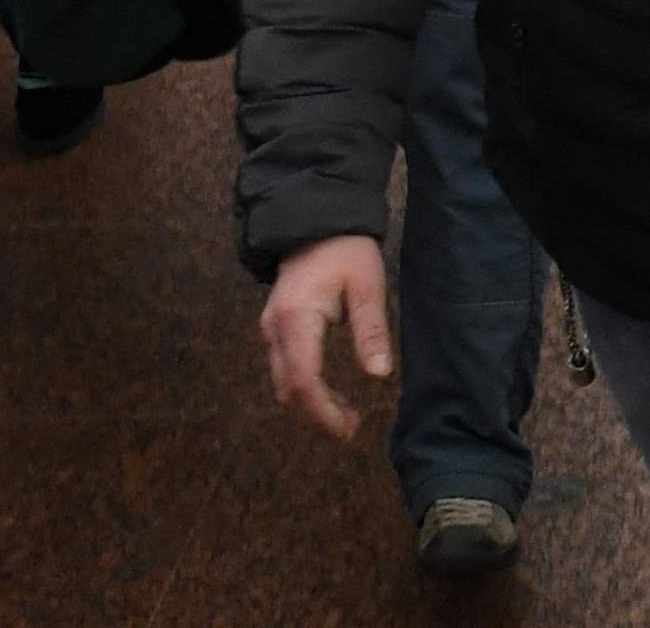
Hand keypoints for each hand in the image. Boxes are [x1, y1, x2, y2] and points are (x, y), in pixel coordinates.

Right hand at [260, 236, 392, 438]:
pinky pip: (284, 369)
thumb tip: (379, 374)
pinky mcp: (275, 328)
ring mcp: (270, 329)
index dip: (324, 411)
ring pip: (282, 383)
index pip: (303, 380)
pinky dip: (304, 388)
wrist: (315, 220)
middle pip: (287, 389)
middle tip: (352, 428)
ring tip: (347, 414)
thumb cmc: (345, 250)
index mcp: (296, 319)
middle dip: (317, 415)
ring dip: (311, 404)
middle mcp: (274, 329)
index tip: (349, 428)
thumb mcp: (367, 285)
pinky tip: (331, 392)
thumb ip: (371, 329)